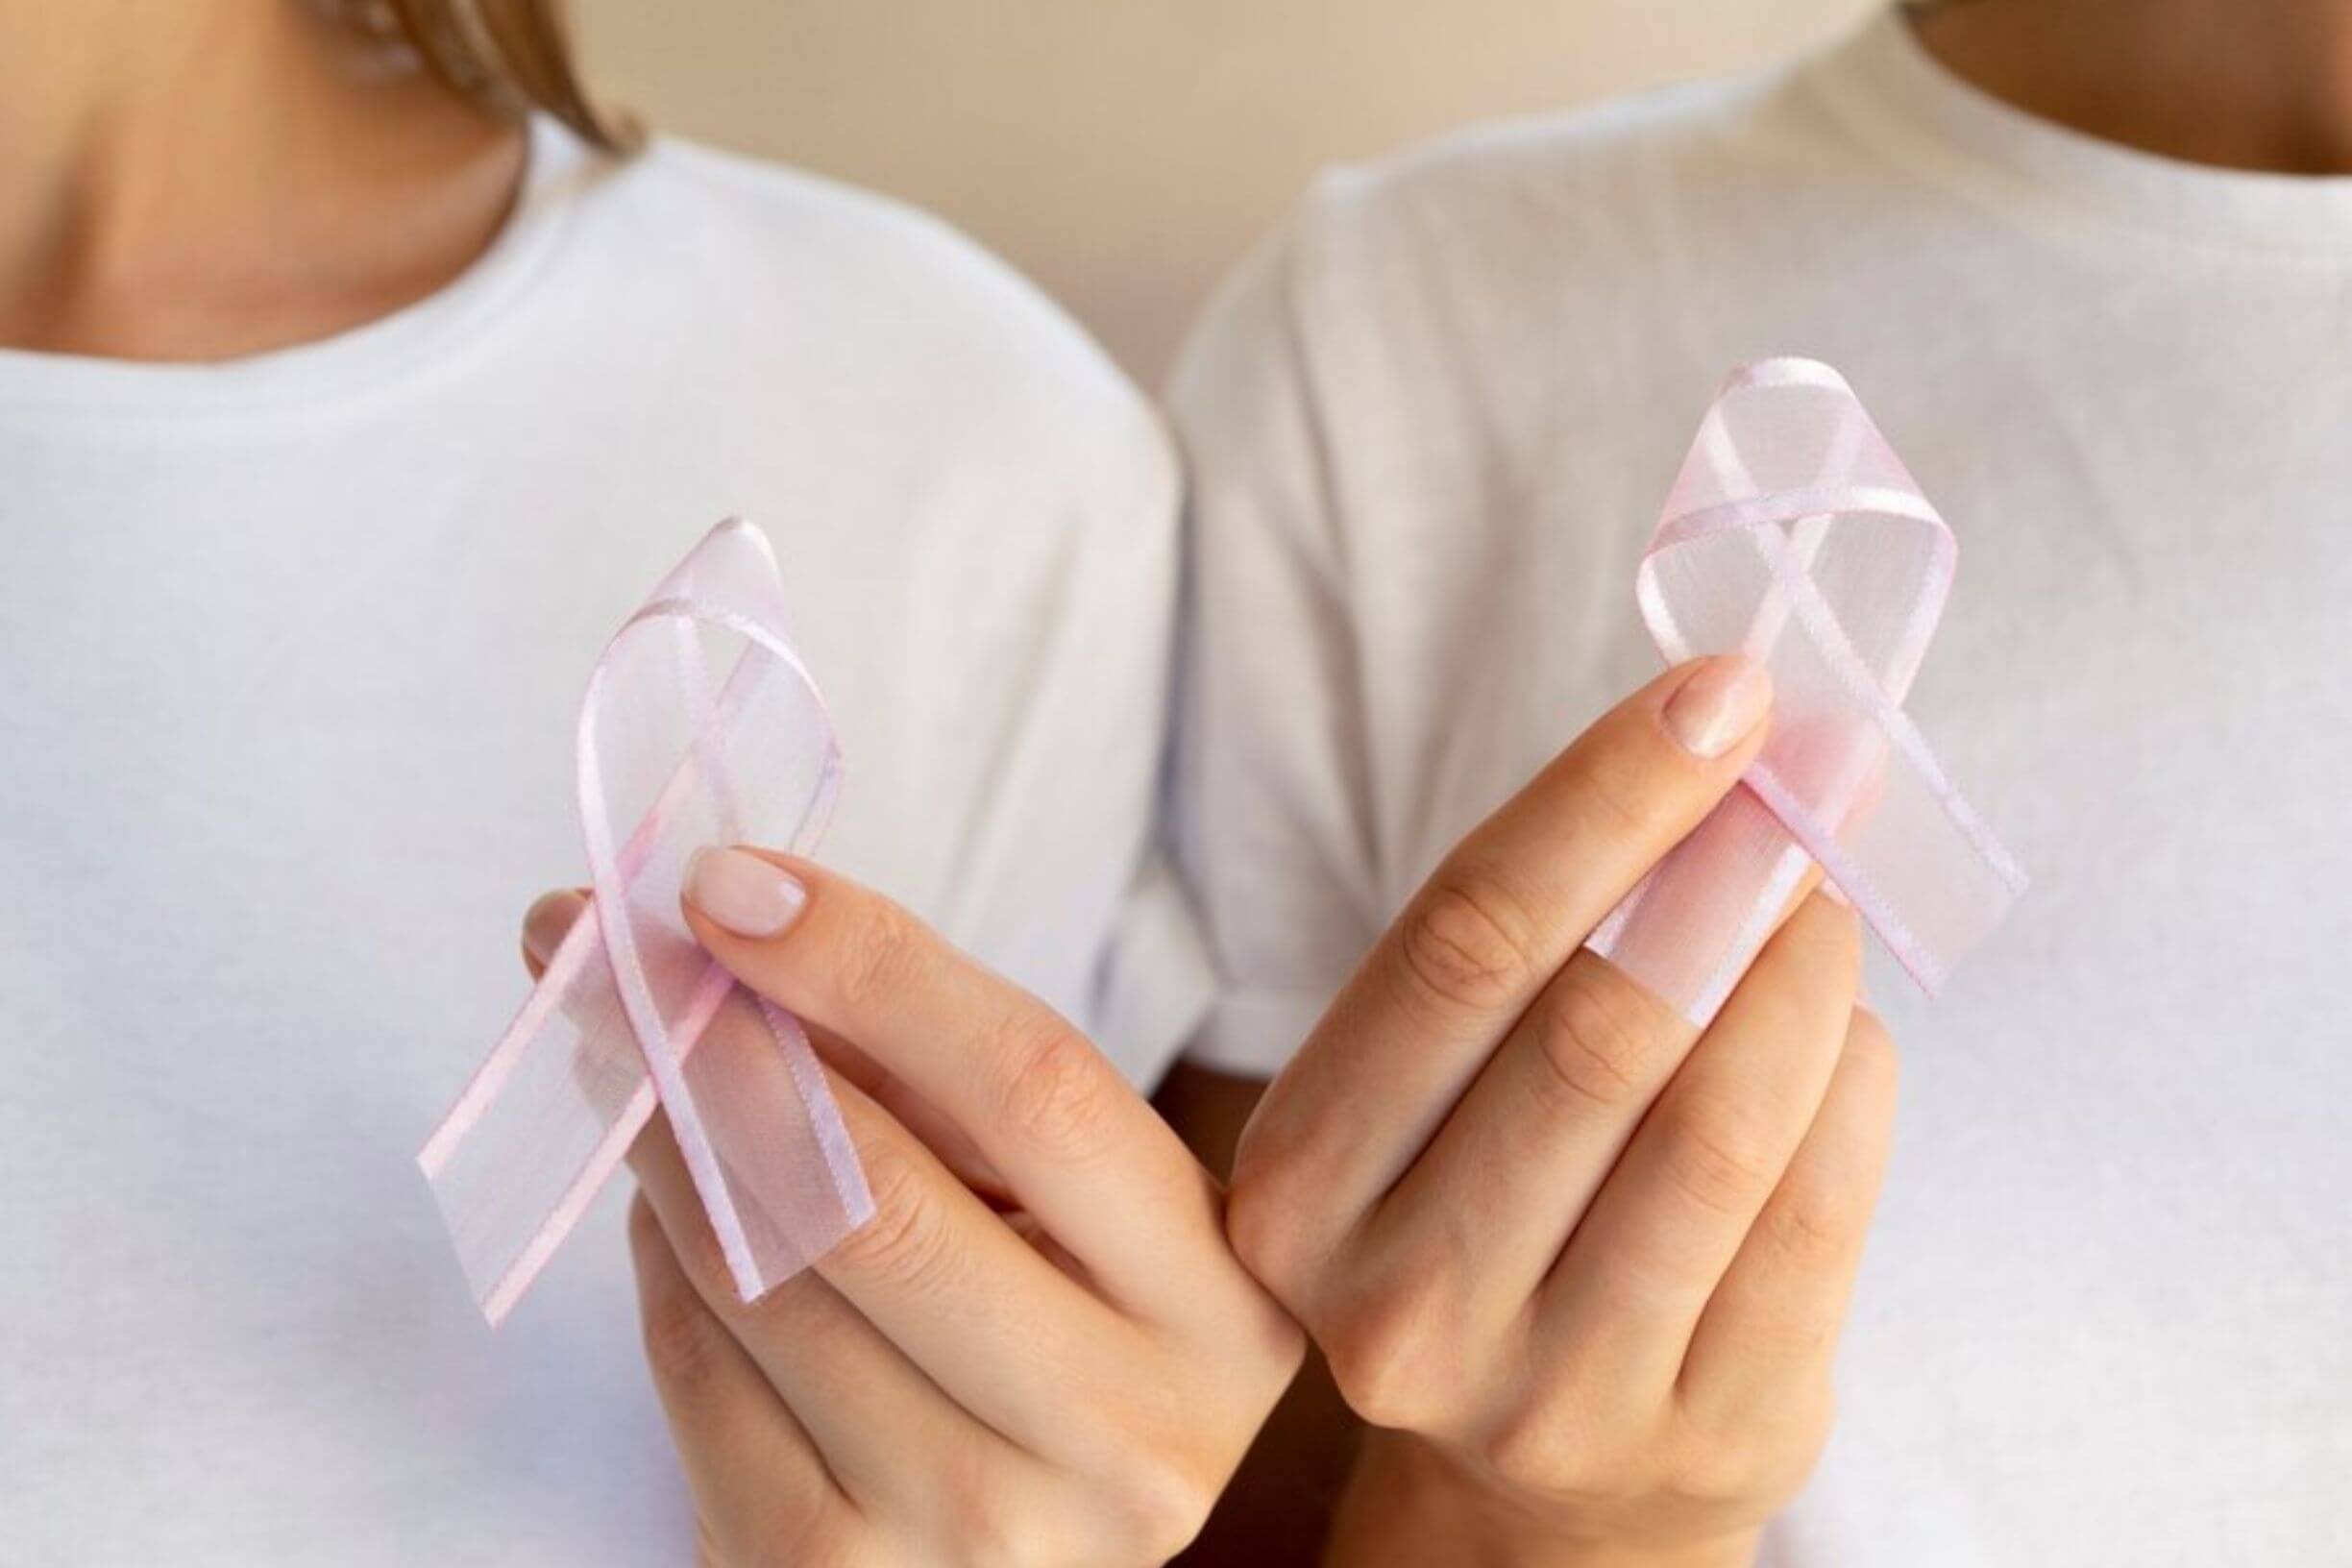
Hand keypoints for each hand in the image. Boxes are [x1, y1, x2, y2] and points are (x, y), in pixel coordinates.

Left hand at [521, 854, 1301, 1566]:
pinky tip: (672, 1219)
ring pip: (765, 1278)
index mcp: (1218, 1308)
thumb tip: (723, 925)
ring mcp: (984, 1532)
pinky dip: (661, 1270)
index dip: (873, 968)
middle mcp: (1126, 1435)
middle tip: (605, 952)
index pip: (1040, 1091)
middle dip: (718, 1050)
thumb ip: (928, 1078)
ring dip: (665, 1146)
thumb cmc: (1032, 1332)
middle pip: (881, 1195)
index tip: (729, 887)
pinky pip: (698, 1376)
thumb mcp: (1047, 1207)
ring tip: (635, 1069)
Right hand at [1223, 657, 1894, 1566]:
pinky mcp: (1699, 1442)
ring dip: (1803, 976)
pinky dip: (1853, 1092)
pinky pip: (1813, 1224)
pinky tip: (1846, 1034)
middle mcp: (1399, 1305)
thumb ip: (1543, 938)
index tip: (1722, 694)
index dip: (1603, 802)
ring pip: (1718, 1131)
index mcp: (1300, 1185)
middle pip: (1595, 1033)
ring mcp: (1548, 1396)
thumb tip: (1741, 743)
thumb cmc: (1490, 1205)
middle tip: (1810, 779)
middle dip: (1727, 873)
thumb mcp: (1443, 1083)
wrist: (1541, 1477)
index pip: (1459, 947)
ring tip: (1824, 900)